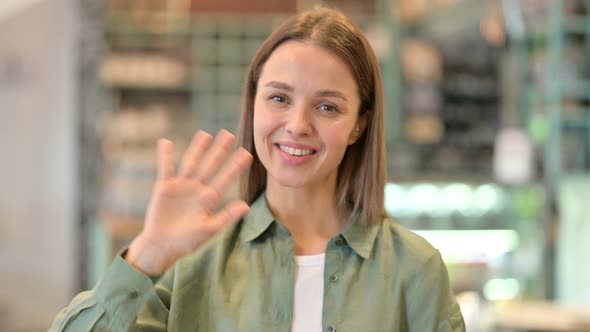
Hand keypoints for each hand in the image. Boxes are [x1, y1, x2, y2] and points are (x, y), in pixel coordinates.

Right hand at [126, 130, 252, 274]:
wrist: (163, 245)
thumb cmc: (187, 241)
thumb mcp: (209, 229)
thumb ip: (227, 216)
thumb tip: (246, 206)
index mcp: (210, 198)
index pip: (225, 179)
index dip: (235, 166)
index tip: (247, 154)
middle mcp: (197, 188)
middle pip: (210, 166)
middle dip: (219, 151)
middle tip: (229, 135)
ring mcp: (181, 186)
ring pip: (191, 163)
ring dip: (197, 149)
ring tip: (205, 134)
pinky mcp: (165, 187)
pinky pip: (165, 168)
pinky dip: (165, 156)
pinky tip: (166, 142)